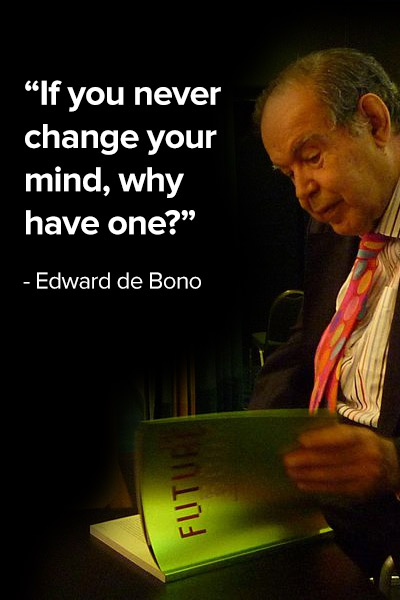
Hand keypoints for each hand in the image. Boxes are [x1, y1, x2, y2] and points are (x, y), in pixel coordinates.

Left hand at [283, 424, 399, 498]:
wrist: (395, 467)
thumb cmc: (366, 445)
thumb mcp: (357, 434)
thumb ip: (334, 435)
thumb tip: (302, 439)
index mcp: (362, 437)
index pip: (341, 437)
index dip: (321, 438)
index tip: (301, 440)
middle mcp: (366, 455)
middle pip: (332, 458)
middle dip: (307, 460)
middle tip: (287, 461)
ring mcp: (365, 475)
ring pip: (331, 475)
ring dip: (308, 474)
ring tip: (290, 473)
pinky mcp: (361, 491)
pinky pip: (335, 488)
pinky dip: (317, 486)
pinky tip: (303, 483)